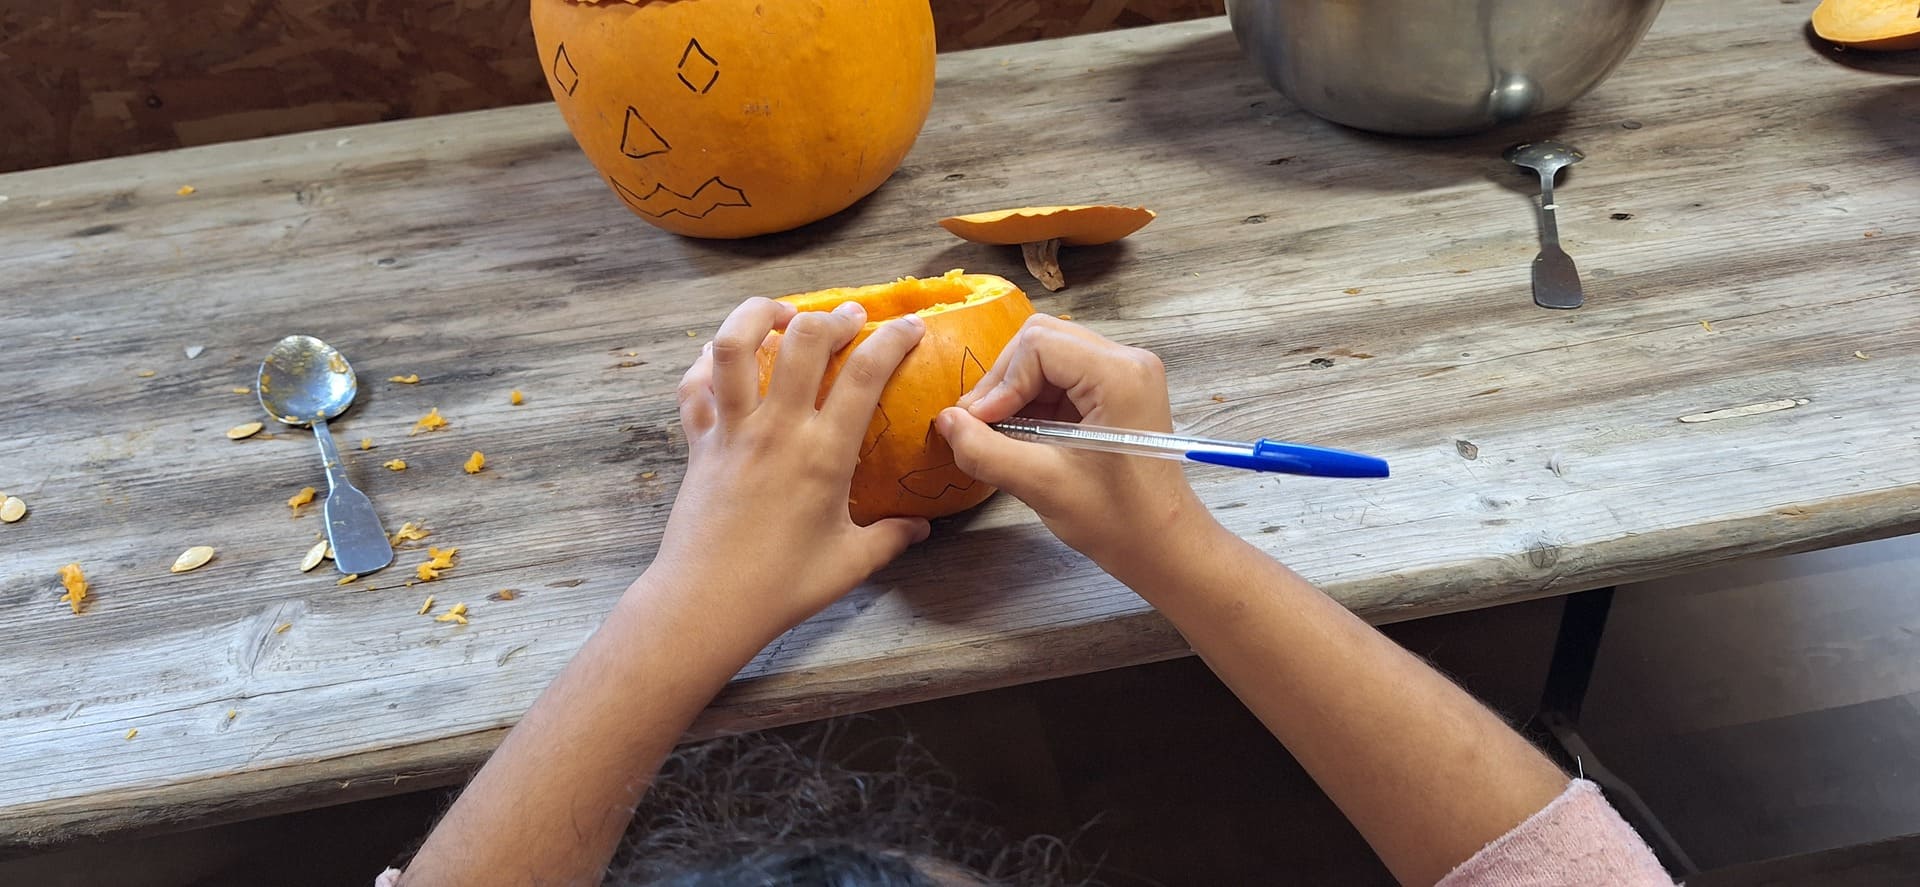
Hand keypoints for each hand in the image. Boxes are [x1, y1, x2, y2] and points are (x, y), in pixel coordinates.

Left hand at [646, 297, 929, 651]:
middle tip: (849, 319)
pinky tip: (725, 359)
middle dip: (832, 318)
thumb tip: (922, 527)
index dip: (892, 340)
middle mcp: (777, 429)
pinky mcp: (698, 442)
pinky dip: (707, 362)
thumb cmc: (782, 586)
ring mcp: (732, 431)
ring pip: (735, 346)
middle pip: (803, 340)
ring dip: (757, 315)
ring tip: (780, 313)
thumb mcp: (851, 563)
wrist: (707, 603)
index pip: (865, 374)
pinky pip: (695, 385)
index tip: (908, 327)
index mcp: (824, 454)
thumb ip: (891, 539)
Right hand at [936, 315, 1212, 570]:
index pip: (1038, 345)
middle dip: (1003, 381)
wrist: (1162, 544)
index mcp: (1120, 375)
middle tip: (977, 424)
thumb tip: (944, 421)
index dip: (1000, 382)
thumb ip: (985, 451)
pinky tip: (1019, 434)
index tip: (977, 423)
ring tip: (995, 432)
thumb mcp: (1042, 485)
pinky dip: (1033, 400)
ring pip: (1048, 356)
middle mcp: (1127, 361)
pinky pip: (1062, 377)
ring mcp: (1125, 373)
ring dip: (1015, 391)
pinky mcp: (1117, 390)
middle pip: (1042, 340)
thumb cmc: (1117, 520)